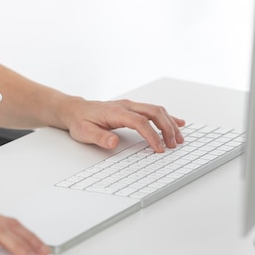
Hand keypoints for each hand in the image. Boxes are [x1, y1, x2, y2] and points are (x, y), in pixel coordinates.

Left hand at [62, 98, 184, 151]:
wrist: (75, 110)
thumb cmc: (80, 121)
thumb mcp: (84, 132)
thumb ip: (99, 137)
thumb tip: (113, 142)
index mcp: (116, 112)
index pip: (140, 122)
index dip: (152, 135)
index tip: (159, 148)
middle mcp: (126, 106)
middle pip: (154, 112)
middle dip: (167, 128)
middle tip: (174, 144)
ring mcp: (131, 106)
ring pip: (157, 110)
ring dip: (170, 123)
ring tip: (179, 138)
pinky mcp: (133, 108)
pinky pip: (154, 110)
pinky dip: (167, 117)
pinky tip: (178, 123)